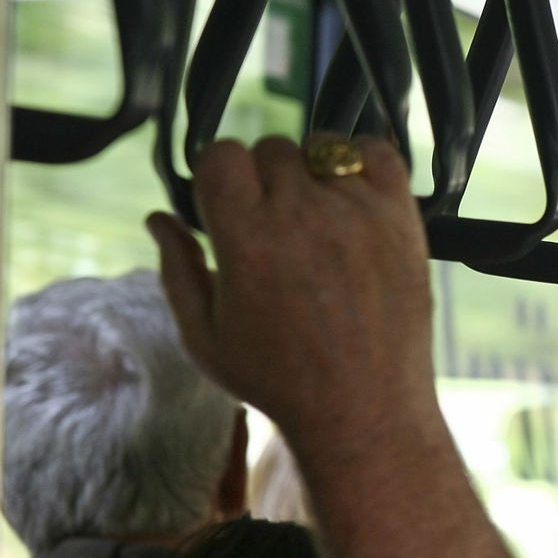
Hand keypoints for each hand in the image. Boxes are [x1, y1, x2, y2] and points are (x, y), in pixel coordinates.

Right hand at [148, 134, 436, 455]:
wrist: (364, 410)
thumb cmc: (279, 380)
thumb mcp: (206, 337)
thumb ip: (178, 270)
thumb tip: (157, 218)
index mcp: (246, 238)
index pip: (221, 154)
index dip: (218, 176)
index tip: (227, 205)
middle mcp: (302, 214)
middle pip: (272, 149)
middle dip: (264, 179)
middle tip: (274, 225)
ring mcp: (357, 211)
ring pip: (323, 148)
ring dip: (312, 172)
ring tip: (316, 218)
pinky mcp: (400, 218)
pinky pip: (379, 153)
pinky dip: (363, 162)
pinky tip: (352, 198)